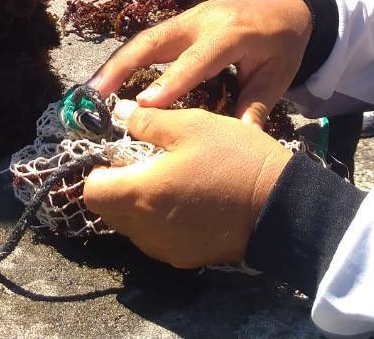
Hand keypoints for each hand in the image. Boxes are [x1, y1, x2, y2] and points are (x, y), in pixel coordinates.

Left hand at [82, 105, 292, 267]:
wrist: (281, 206)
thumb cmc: (234, 159)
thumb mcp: (191, 125)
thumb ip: (148, 121)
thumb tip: (120, 114)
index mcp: (142, 193)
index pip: (92, 192)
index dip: (98, 170)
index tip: (120, 154)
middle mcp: (146, 229)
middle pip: (108, 211)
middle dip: (116, 186)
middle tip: (144, 163)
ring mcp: (166, 248)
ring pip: (130, 227)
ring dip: (137, 204)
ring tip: (168, 179)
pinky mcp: (185, 258)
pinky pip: (155, 239)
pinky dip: (158, 221)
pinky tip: (185, 200)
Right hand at [90, 0, 310, 127]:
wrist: (282, 1)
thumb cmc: (282, 40)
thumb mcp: (279, 73)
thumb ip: (257, 104)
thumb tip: (240, 141)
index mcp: (231, 33)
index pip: (195, 60)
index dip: (169, 82)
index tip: (143, 106)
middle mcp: (201, 21)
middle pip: (153, 41)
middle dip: (121, 66)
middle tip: (94, 94)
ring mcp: (186, 18)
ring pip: (143, 39)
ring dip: (115, 63)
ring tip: (89, 91)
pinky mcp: (179, 22)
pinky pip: (148, 40)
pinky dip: (125, 59)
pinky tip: (106, 80)